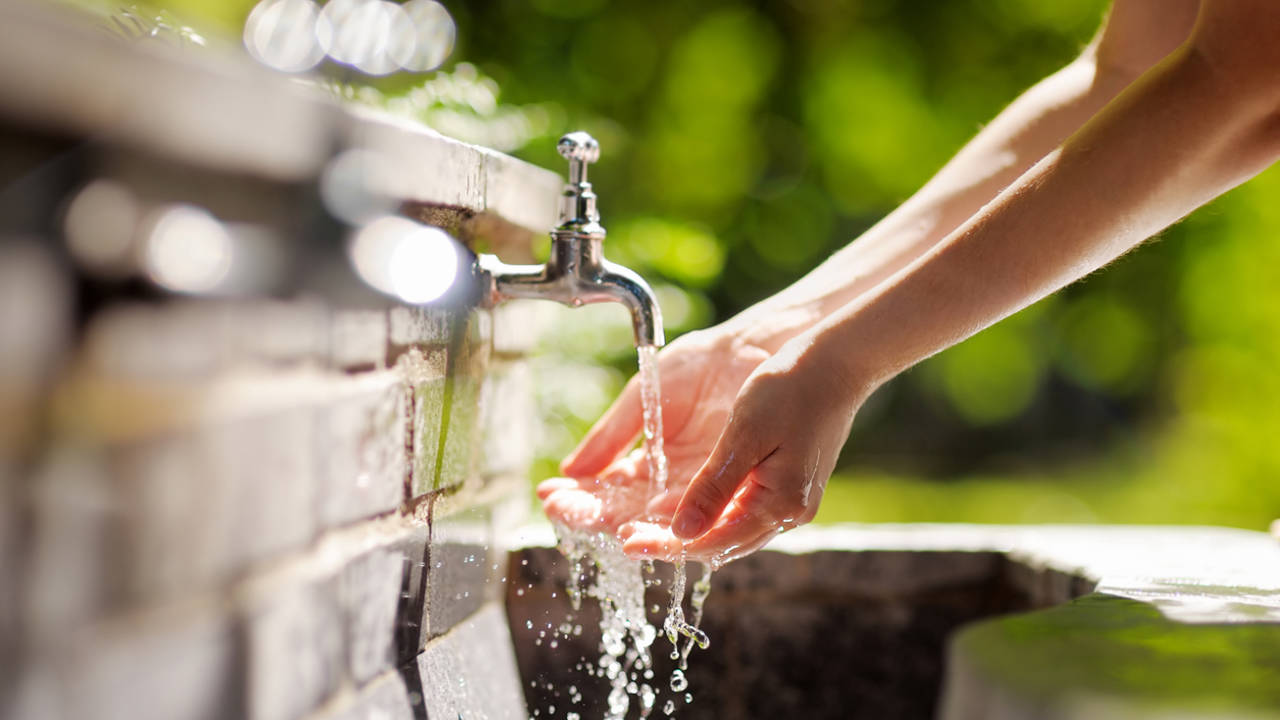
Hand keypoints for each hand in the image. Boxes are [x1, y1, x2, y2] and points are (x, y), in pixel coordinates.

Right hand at [539, 328, 771, 533]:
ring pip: (659, 521)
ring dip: (631, 525)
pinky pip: (701, 513)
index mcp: (647, 464)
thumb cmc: (698, 367)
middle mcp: (670, 485)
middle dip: (592, 514)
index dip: (577, 496)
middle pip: (624, 512)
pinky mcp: (730, 488)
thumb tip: (570, 471)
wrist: (749, 350)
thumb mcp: (644, 400)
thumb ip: (611, 437)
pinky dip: (676, 520)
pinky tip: (650, 519)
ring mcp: (699, 489)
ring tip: (606, 524)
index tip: (549, 496)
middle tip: (563, 512)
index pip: (605, 491)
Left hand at [618, 334, 863, 565]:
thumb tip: (681, 532)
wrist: (835, 363)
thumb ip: (712, 487)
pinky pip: (738, 512)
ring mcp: (788, 501)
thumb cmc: (790, 389)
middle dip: (670, 542)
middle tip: (624, 537)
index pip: (712, 542)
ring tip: (641, 525)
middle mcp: (786, 513)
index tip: (627, 542)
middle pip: (718, 543)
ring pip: (727, 530)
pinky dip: (706, 513)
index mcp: (779, 505)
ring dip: (686, 531)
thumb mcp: (743, 436)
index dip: (667, 545)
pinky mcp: (784, 486)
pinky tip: (678, 505)